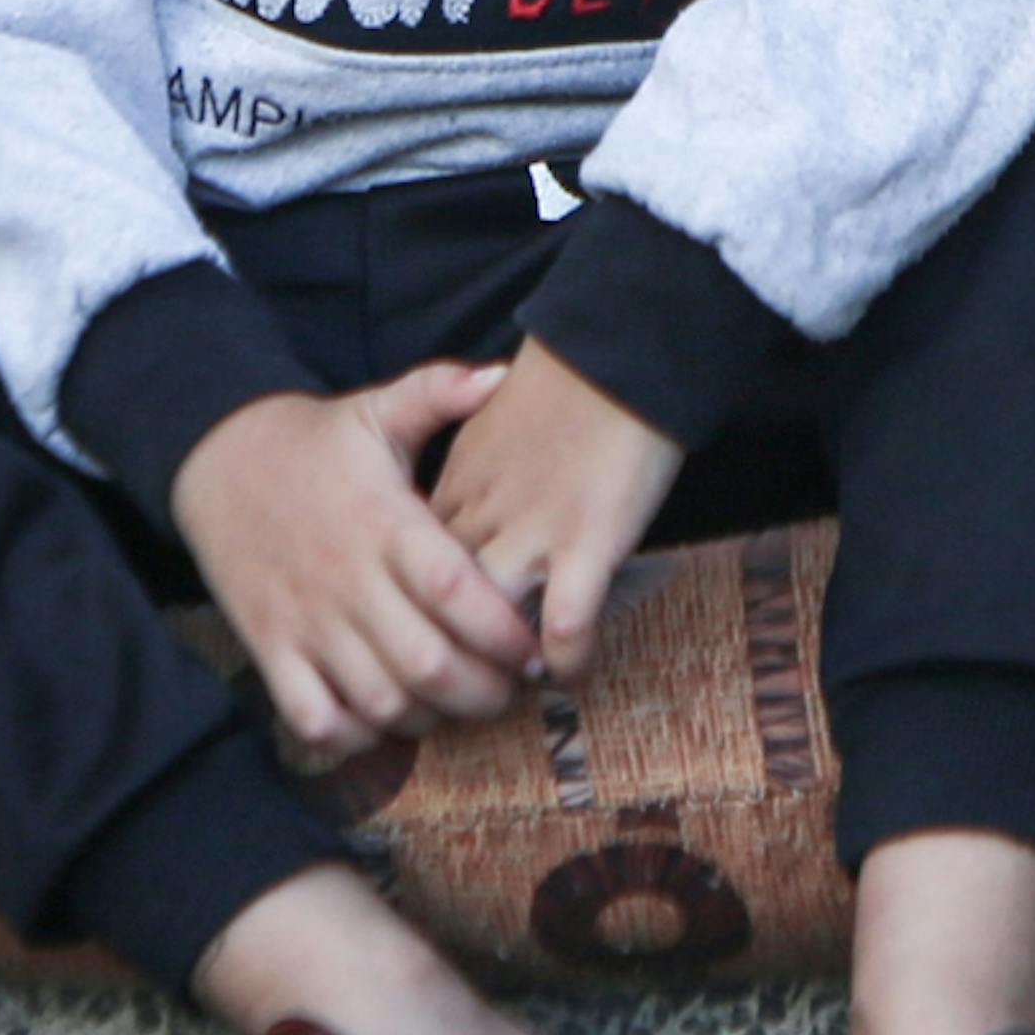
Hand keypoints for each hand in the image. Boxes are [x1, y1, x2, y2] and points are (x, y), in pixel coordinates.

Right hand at [166, 360, 538, 762]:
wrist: (214, 463)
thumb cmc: (314, 444)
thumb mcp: (376, 410)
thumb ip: (441, 391)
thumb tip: (501, 374)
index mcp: (384, 523)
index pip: (456, 590)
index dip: (504, 631)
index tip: (534, 648)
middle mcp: (347, 579)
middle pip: (428, 664)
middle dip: (483, 691)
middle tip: (508, 689)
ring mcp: (305, 620)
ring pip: (380, 701)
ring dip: (430, 718)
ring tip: (456, 705)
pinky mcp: (269, 649)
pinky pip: (315, 720)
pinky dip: (356, 737)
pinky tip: (385, 722)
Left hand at [424, 340, 678, 681]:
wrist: (619, 343)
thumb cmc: (566, 380)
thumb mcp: (492, 421)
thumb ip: (478, 472)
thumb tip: (477, 516)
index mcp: (458, 486)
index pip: (415, 569)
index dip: (420, 610)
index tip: (431, 638)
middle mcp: (484, 513)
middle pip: (440, 605)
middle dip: (448, 651)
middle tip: (464, 687)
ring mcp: (534, 528)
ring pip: (494, 620)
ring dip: (502, 665)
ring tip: (514, 691)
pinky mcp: (588, 537)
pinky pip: (565, 620)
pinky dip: (567, 656)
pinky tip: (573, 671)